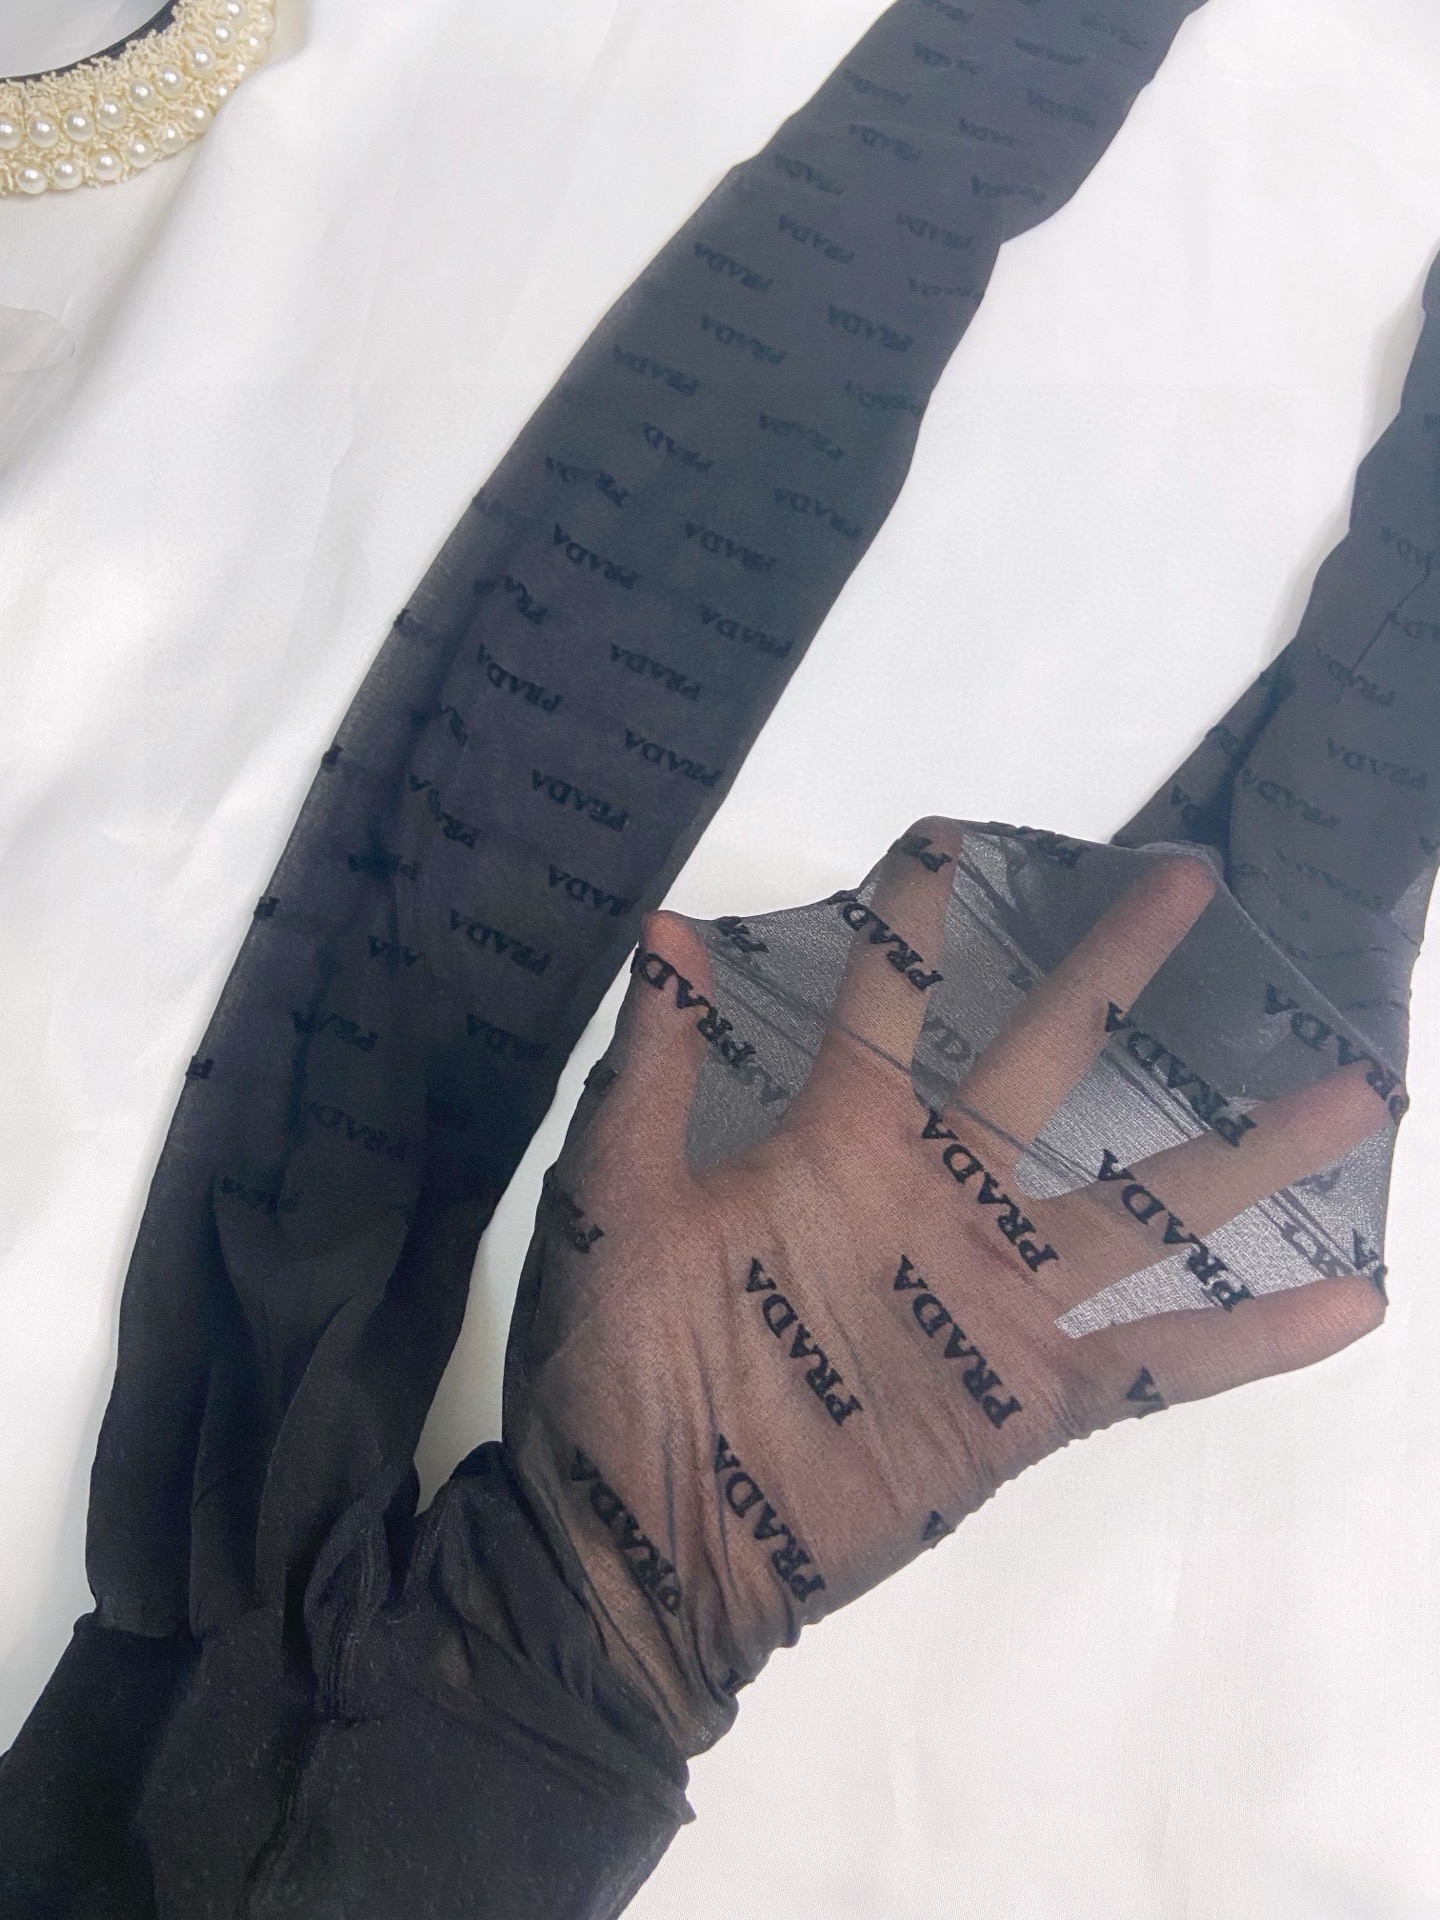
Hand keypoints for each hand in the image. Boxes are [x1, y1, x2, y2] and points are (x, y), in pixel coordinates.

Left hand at [504, 820, 1391, 1753]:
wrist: (640, 1544)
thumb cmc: (613, 1363)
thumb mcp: (617, 1204)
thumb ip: (652, 1075)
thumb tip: (665, 927)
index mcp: (836, 1144)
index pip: (890, 1004)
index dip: (917, 920)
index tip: (951, 829)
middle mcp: (933, 1200)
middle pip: (1047, 1062)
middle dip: (1115, 969)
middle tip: (1191, 876)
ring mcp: (989, 1299)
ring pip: (1138, 1208)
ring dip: (1245, 1154)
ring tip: (1357, 1092)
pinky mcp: (1022, 1399)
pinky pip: (1154, 1364)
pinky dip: (1248, 1341)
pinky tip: (1349, 1302)